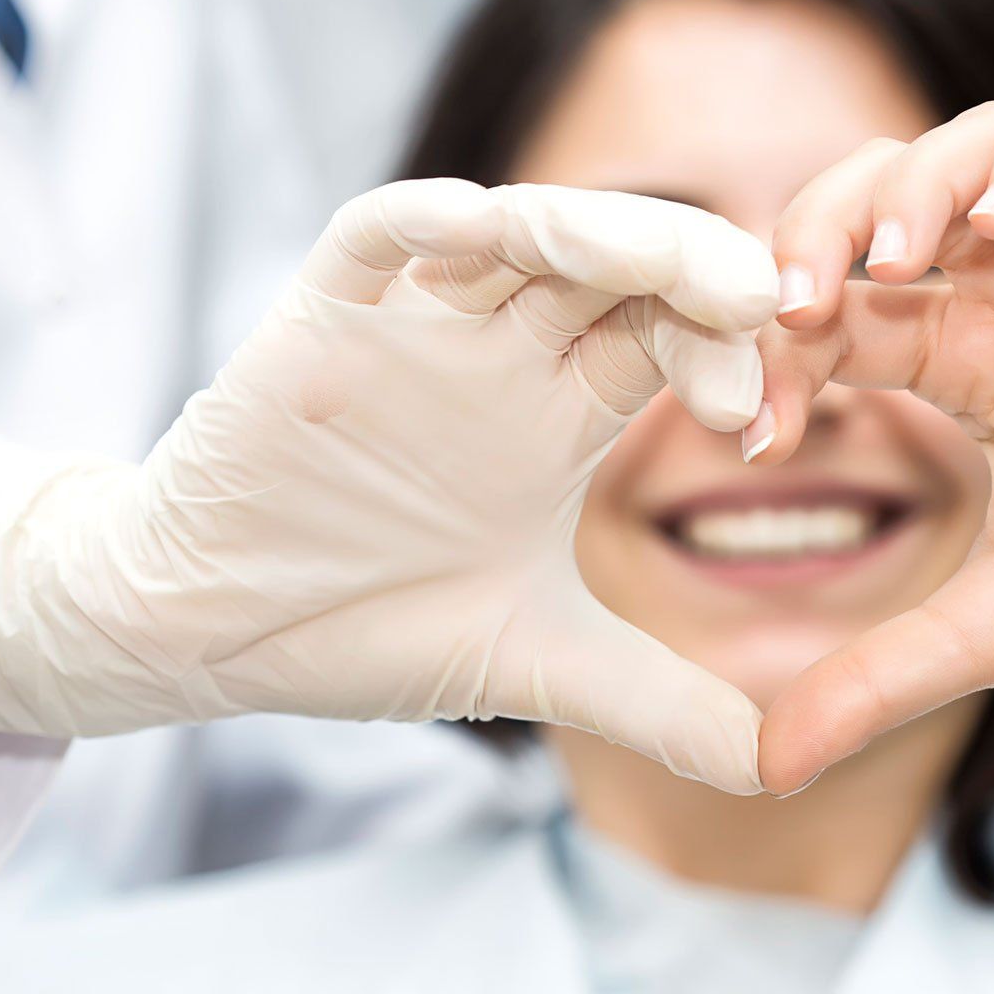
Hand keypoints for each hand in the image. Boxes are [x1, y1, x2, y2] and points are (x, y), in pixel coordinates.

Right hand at [0, 180, 777, 793]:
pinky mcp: (318, 320)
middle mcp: (498, 352)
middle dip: (690, 269)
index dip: (725, 354)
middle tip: (758, 301)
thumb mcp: (536, 666)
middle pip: (615, 267)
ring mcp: (412, 326)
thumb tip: (781, 770)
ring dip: (591, 230)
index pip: (667, 338)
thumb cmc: (362, 626)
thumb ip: (658, 704)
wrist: (212, 632)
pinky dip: (425, 222)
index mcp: (558, 411)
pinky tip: (481, 227)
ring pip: (515, 232)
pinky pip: (373, 239)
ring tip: (663, 260)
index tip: (760, 416)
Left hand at [753, 103, 993, 792]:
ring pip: (974, 150)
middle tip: (792, 301)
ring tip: (888, 260)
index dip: (774, 346)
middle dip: (815, 228)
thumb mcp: (991, 631)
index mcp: (956, 362)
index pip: (831, 310)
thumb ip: (878, 679)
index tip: (756, 428)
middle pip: (879, 199)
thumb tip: (767, 765)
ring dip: (912, 183)